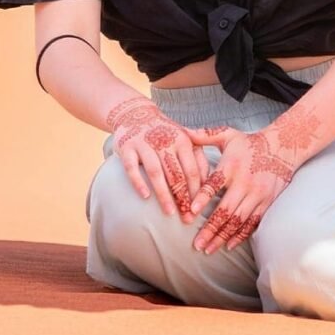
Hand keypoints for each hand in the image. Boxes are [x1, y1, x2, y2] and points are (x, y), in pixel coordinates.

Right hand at [106, 96, 209, 222]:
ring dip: (163, 194)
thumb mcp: (185, 141)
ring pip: (156, 172)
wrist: (136, 114)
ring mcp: (145, 143)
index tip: (198, 211)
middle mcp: (165, 141)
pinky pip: (132, 167)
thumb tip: (208, 186)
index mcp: (183, 140)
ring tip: (169, 213)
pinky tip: (145, 196)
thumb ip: (198, 160)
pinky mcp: (127, 147)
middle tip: (186, 219)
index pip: (192, 169)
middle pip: (176, 173)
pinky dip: (139, 182)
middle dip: (182, 198)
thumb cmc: (166, 134)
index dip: (197, 191)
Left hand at [183, 125, 296, 254]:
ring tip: (208, 249)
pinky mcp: (266, 203)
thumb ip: (204, 135)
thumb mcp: (227, 134)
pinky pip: (252, 223)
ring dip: (222, 237)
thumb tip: (183, 132)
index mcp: (231, 166)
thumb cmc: (248, 142)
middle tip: (196, 244)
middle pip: (226, 210)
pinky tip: (228, 245)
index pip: (215, 184)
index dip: (203, 198)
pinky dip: (240, 236)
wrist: (281, 148)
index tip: (190, 212)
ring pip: (238, 221)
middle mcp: (244, 183)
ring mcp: (257, 195)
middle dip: (210, 229)